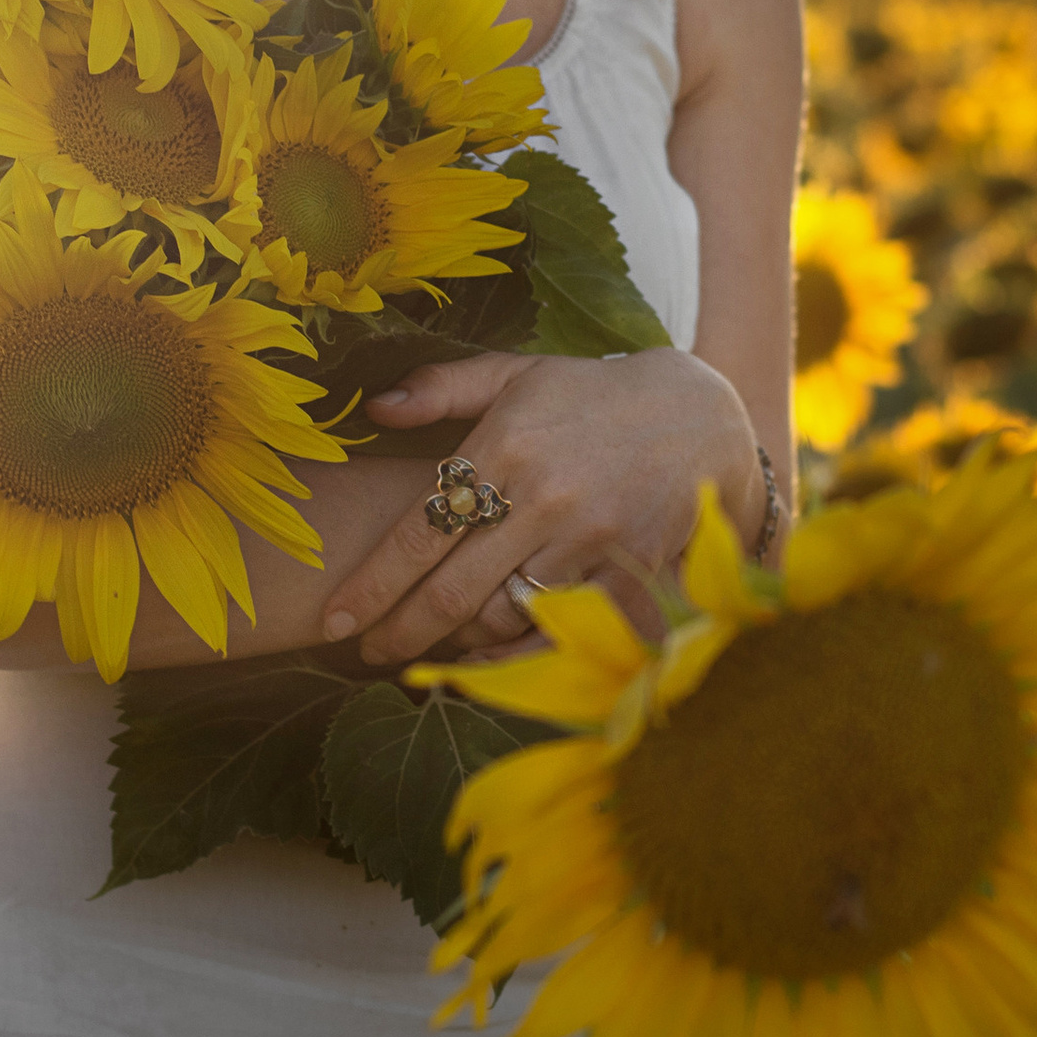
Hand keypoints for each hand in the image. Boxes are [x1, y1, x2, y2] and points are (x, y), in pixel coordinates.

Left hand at [317, 349, 759, 669]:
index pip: (417, 531)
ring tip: (424, 653)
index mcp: (503, 447)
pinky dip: (524, 655)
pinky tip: (491, 663)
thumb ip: (442, 387)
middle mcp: (542, 498)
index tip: (334, 619)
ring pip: (504, 617)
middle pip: (451, 590)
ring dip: (458, 645)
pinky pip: (565, 631)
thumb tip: (374, 407)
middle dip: (400, 631)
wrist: (702, 412)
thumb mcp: (517, 373)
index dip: (371, 585)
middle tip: (364, 653)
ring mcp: (591, 539)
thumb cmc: (592, 395)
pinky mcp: (632, 570)